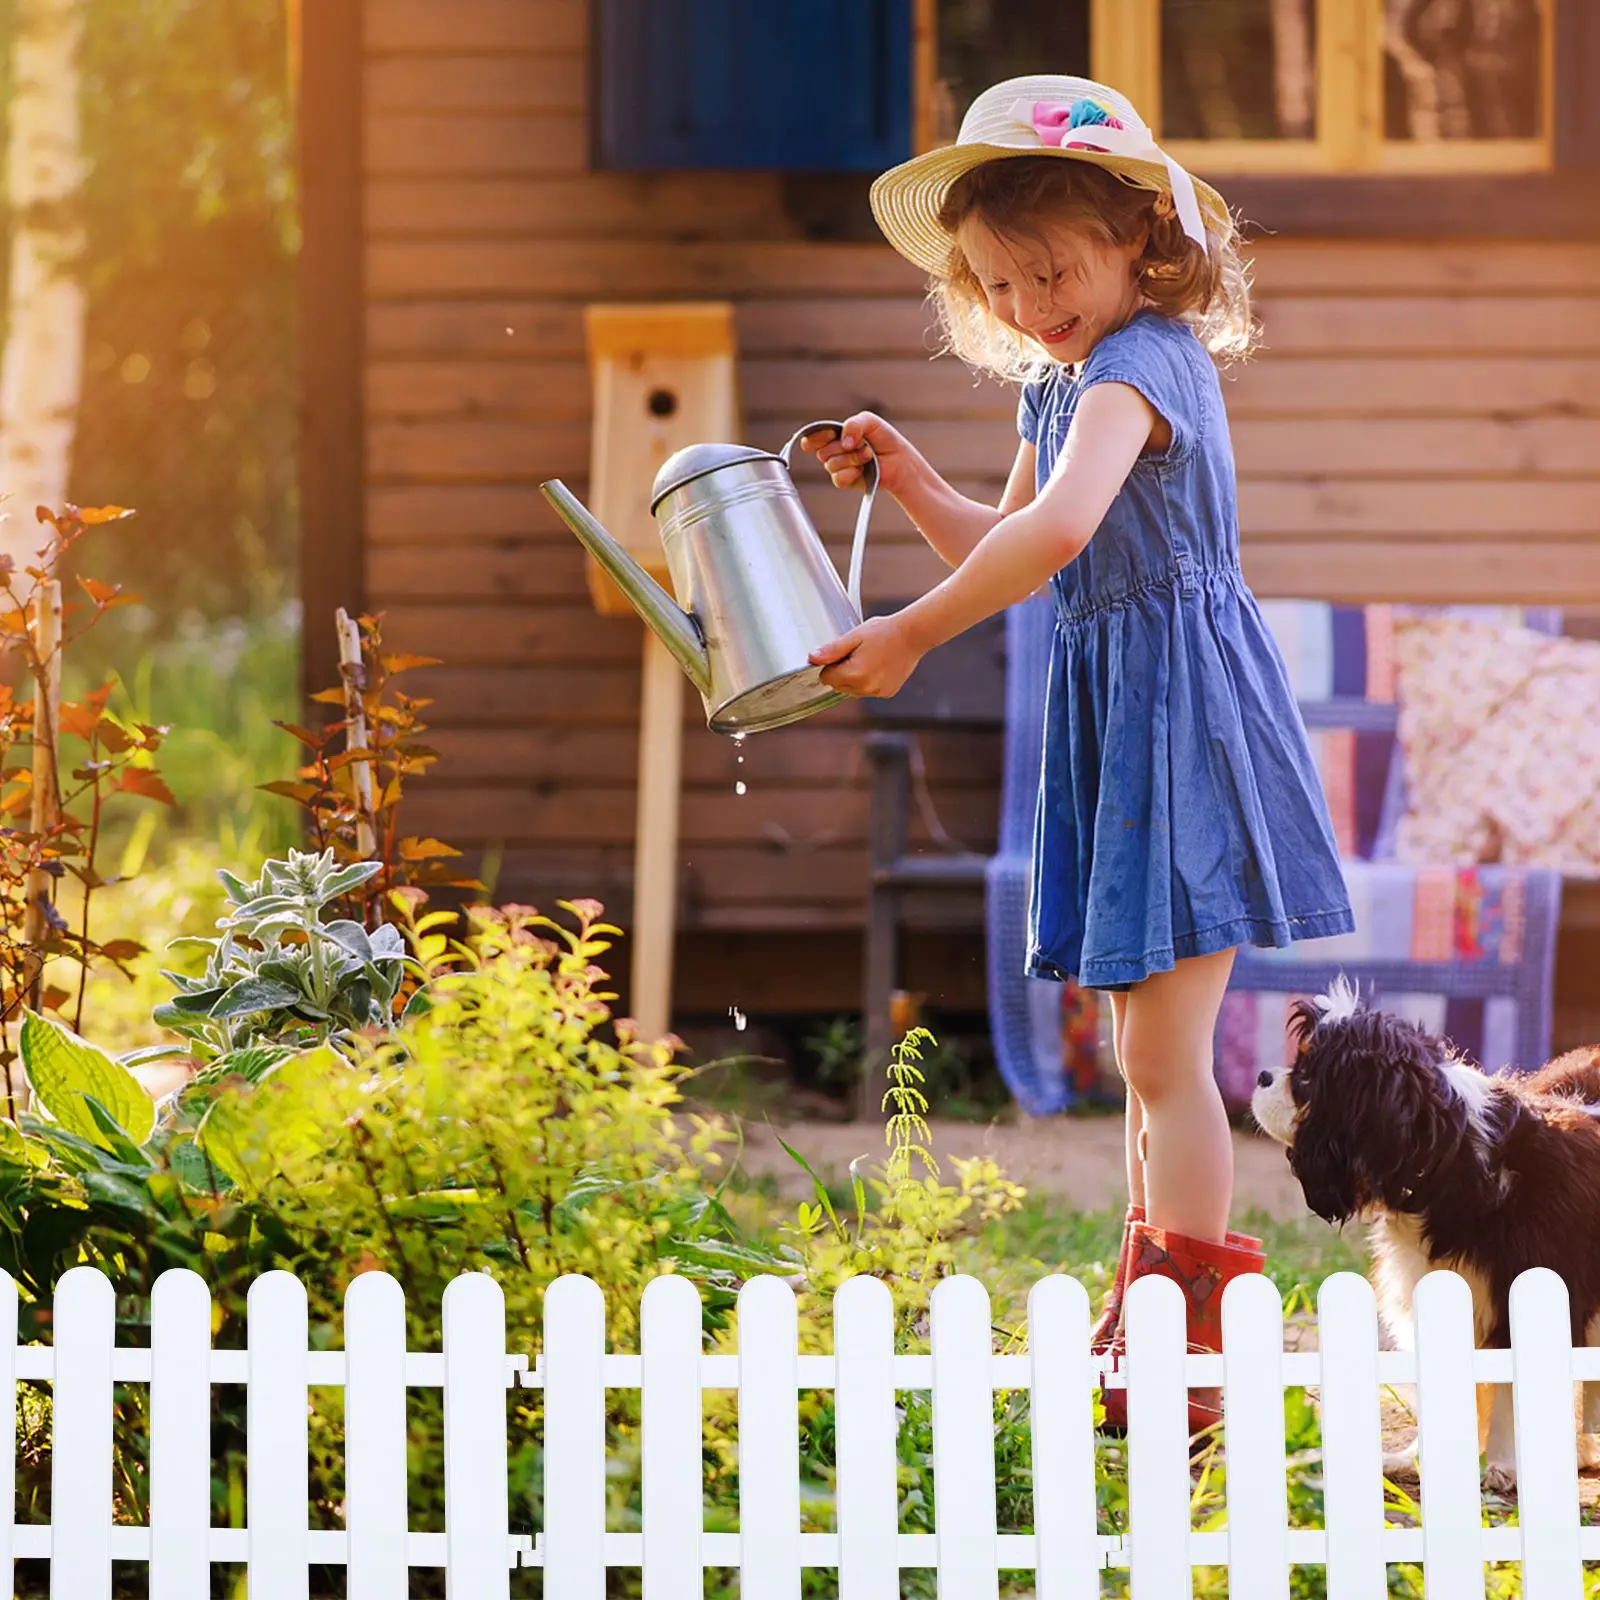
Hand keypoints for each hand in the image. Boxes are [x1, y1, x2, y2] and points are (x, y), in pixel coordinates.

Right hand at [798, 412, 917, 497]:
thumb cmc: (884, 439)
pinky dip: (851, 472)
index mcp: (835, 435)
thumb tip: (844, 442)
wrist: (899, 459)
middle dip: (843, 447)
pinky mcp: (845, 481)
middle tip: (862, 444)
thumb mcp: (869, 421)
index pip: (813, 437)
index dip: (816, 437)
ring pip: (832, 465)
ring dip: (852, 459)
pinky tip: (862, 470)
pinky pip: (838, 478)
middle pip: (822, 452)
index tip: (830, 435)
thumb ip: (853, 424)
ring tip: (868, 456)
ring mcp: (838, 467)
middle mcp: (834, 451)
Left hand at [809, 613, 923, 699]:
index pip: (826, 678)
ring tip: (869, 658)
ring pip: (852, 690)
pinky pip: (867, 690)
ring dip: (854, 678)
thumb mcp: (854, 636)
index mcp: (855, 674)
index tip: (844, 653)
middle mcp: (866, 687)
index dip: (831, 664)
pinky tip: (878, 665)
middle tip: (857, 653)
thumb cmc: (885, 632)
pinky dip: (868, 681)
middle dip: (841, 672)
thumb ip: (832, 650)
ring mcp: (878, 692)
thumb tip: (812, 658)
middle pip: (838, 686)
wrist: (912, 635)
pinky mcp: (887, 693)